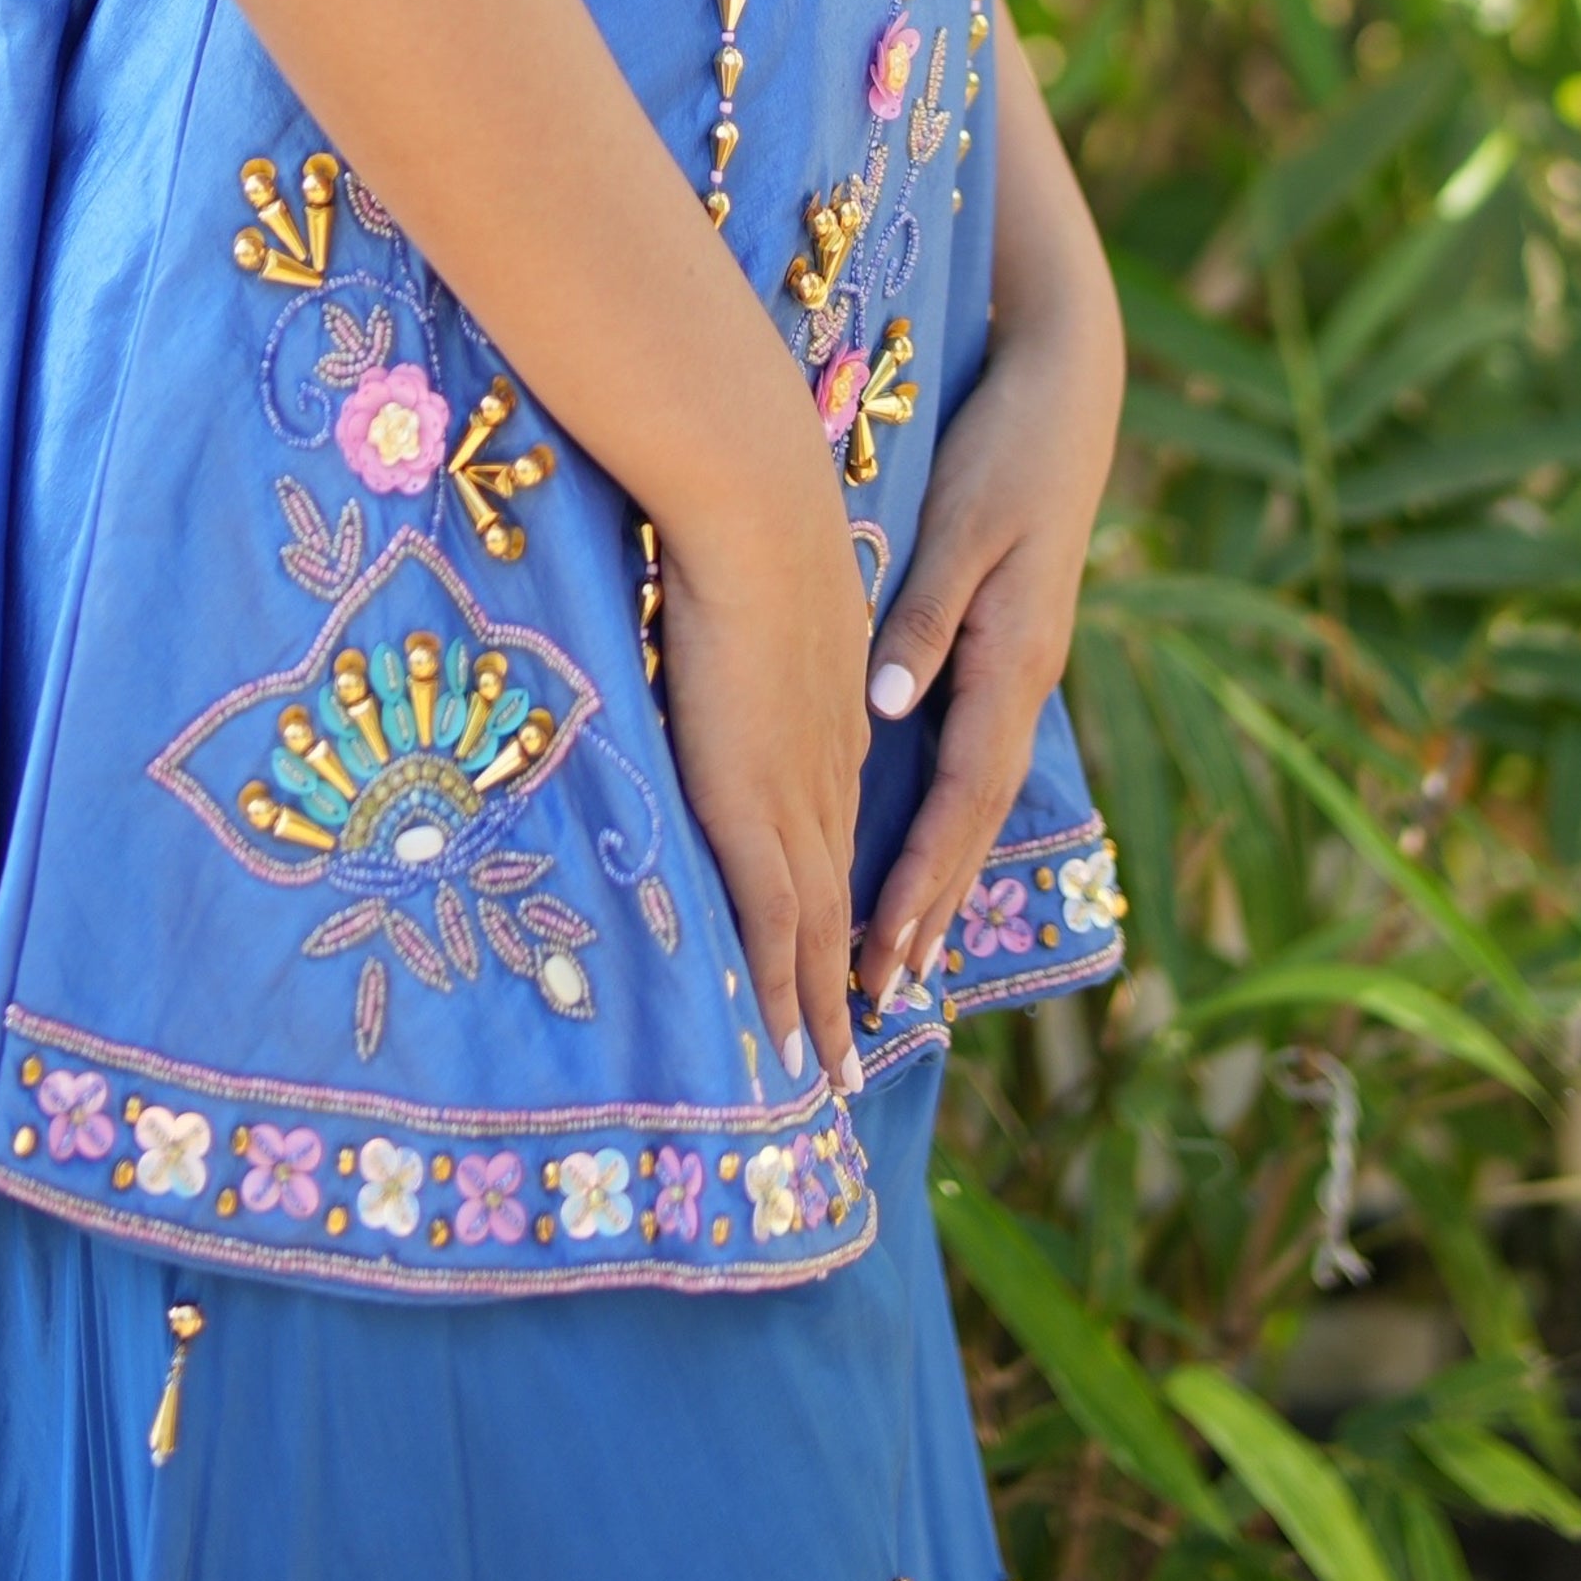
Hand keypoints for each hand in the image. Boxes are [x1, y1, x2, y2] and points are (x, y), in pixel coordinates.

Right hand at [655, 452, 875, 1104]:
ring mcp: (797, 793)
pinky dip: (782, 989)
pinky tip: (787, 1043)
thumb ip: (754, 629)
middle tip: (849, 1053)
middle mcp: (826, 770)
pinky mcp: (757, 805)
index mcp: (828, 721)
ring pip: (816, 927)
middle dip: (844, 978)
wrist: (757, 507)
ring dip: (823, 1006)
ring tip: (828, 1073)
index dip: (837, 894)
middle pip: (838, 894)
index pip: (835, 829)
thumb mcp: (759, 588)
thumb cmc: (744, 522)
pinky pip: (773, 921)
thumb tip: (731, 624)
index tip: (841, 944)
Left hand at [854, 295, 1119, 1016]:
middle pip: (973, 820)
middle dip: (929, 908)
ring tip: (903, 958)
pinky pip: (974, 756)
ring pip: (976, 796)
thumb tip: (888, 709)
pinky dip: (948, 818)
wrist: (1065, 388)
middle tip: (881, 995)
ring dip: (940, 877)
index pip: (961, 798)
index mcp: (1013, 658)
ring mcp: (1020, 666)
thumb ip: (925, 616)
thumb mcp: (964, 524)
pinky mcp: (1006, 647)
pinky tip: (925, 850)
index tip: (879, 954)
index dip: (919, 880)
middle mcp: (1023, 679)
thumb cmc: (1005, 448)